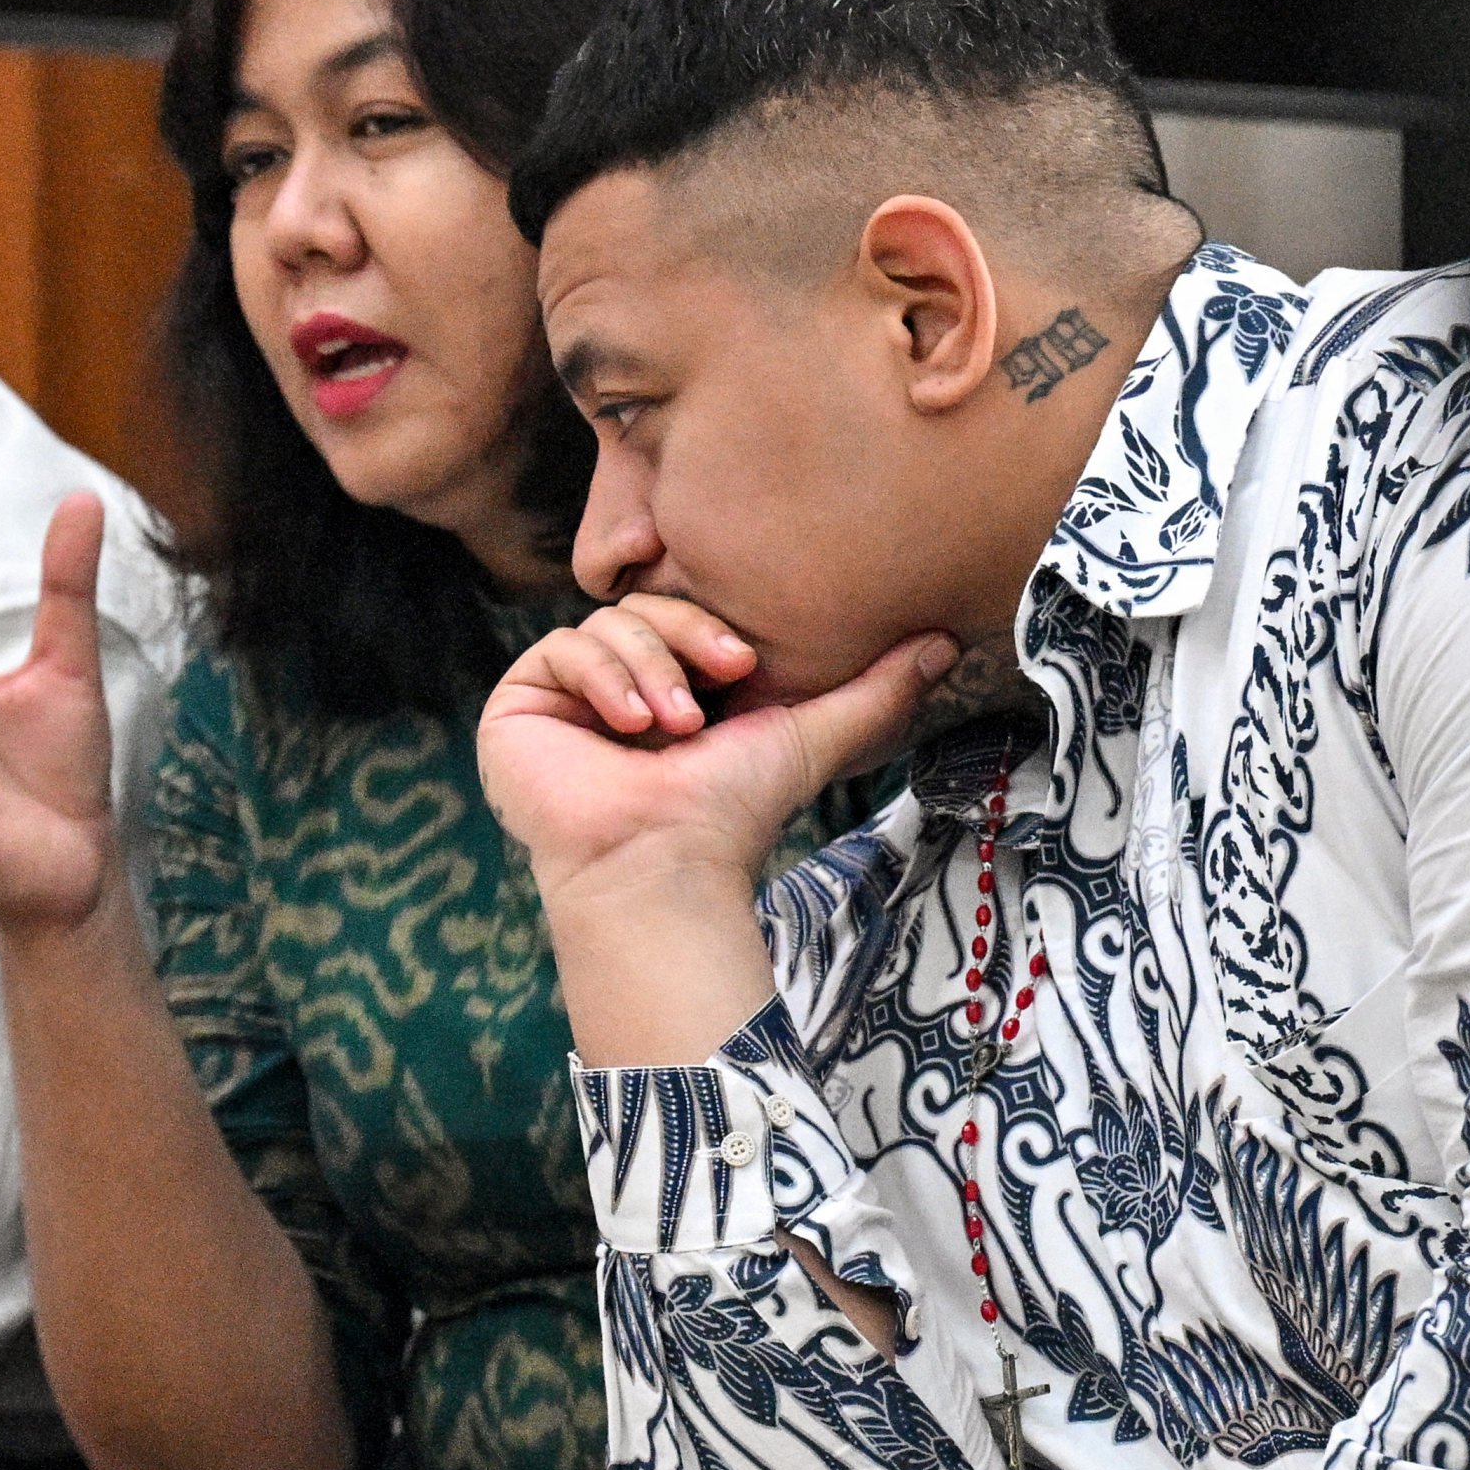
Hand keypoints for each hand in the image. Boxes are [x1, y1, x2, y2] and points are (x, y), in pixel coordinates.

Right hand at [477, 597, 951, 911]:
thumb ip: (875, 691)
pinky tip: (628, 724)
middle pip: (643, 606)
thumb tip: (949, 643)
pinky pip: (560, 649)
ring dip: (647, 668)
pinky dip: (601, 678)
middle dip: (682, 640)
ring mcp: (565, 697)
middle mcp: (616, 685)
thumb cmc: (730, 813)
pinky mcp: (520, 706)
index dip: (710, 625)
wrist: (664, 863)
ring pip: (604, 624)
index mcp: (672, 682)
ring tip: (671, 725)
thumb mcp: (809, 736)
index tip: (745, 664)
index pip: (683, 609)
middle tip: (712, 691)